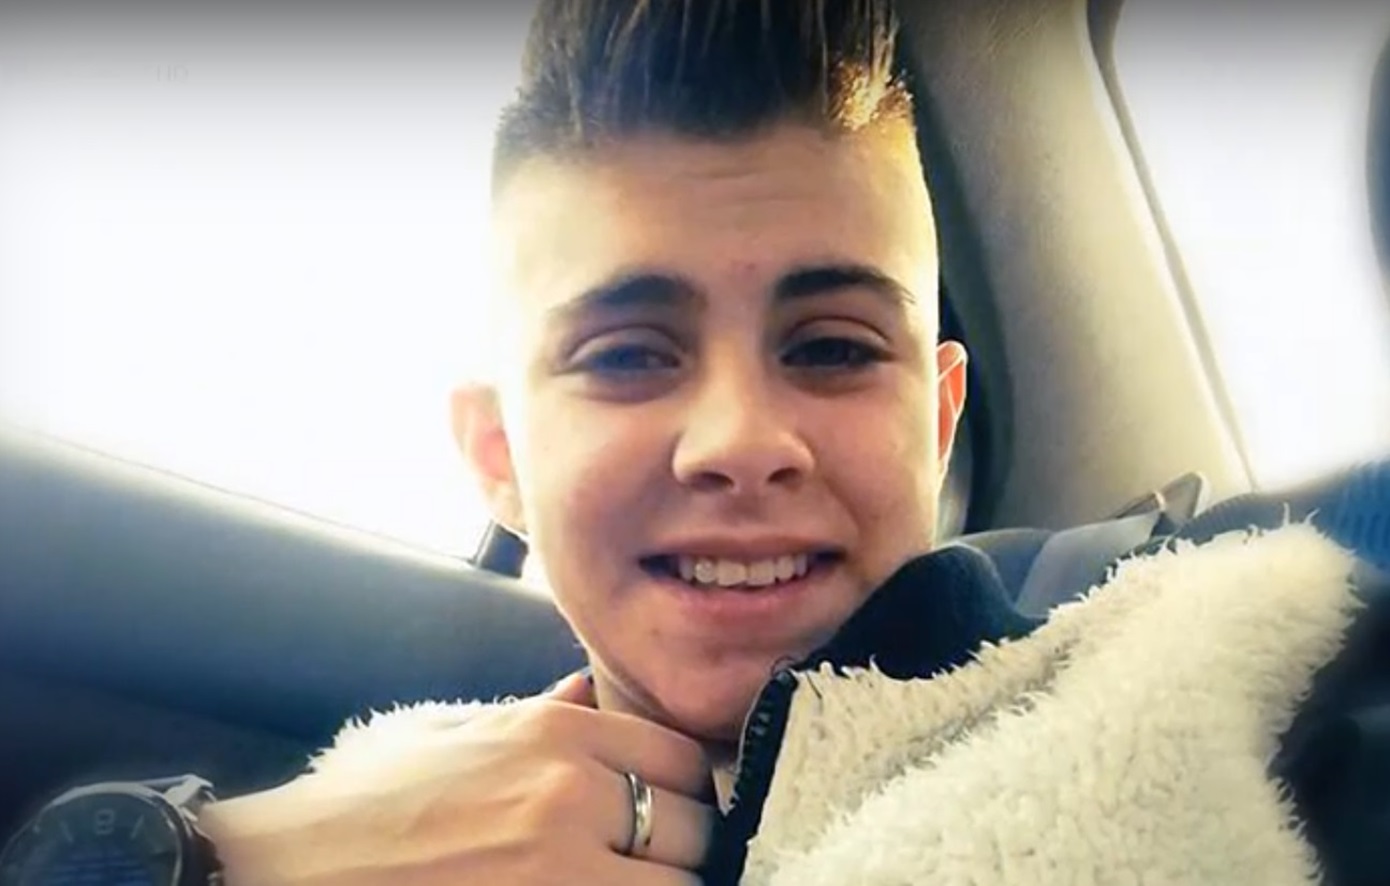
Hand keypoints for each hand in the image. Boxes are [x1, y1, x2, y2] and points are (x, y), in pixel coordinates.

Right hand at [201, 672, 716, 884]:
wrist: (290, 868)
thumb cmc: (363, 802)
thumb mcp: (449, 731)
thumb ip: (534, 714)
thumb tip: (587, 691)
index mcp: (554, 733)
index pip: (681, 760)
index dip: (687, 793)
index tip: (674, 815)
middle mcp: (571, 793)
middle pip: (693, 829)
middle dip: (682, 852)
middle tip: (657, 865)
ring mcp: (561, 868)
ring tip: (629, 884)